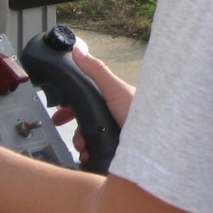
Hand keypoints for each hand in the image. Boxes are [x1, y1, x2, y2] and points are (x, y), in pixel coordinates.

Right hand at [52, 38, 134, 164]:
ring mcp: (116, 136)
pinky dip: (92, 159)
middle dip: (78, 136)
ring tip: (86, 152)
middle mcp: (113, 119)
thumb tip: (78, 50)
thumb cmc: (140, 111)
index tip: (56, 120)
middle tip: (77, 143)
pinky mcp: (119, 153)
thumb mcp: (114, 89)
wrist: (156, 141)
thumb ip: (96, 71)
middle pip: (86, 127)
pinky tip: (91, 162)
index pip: (84, 105)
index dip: (69, 111)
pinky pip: (99, 157)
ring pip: (91, 143)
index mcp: (111, 102)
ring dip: (84, 149)